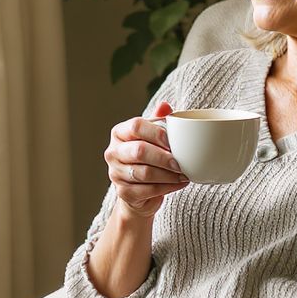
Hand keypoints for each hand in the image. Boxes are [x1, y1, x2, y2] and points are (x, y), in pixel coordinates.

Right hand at [104, 101, 187, 218]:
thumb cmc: (147, 157)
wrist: (139, 190)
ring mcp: (115, 173)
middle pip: (139, 151)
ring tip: (183, 174)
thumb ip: (158, 120)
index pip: (136, 126)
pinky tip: (178, 183)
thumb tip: (165, 105)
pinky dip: (167, 187)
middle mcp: (113, 152)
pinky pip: (148, 190)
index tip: (172, 141)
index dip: (156, 133)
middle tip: (180, 162)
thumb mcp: (152, 136)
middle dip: (163, 157)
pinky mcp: (123, 192)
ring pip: (144, 173)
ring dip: (168, 174)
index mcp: (119, 133)